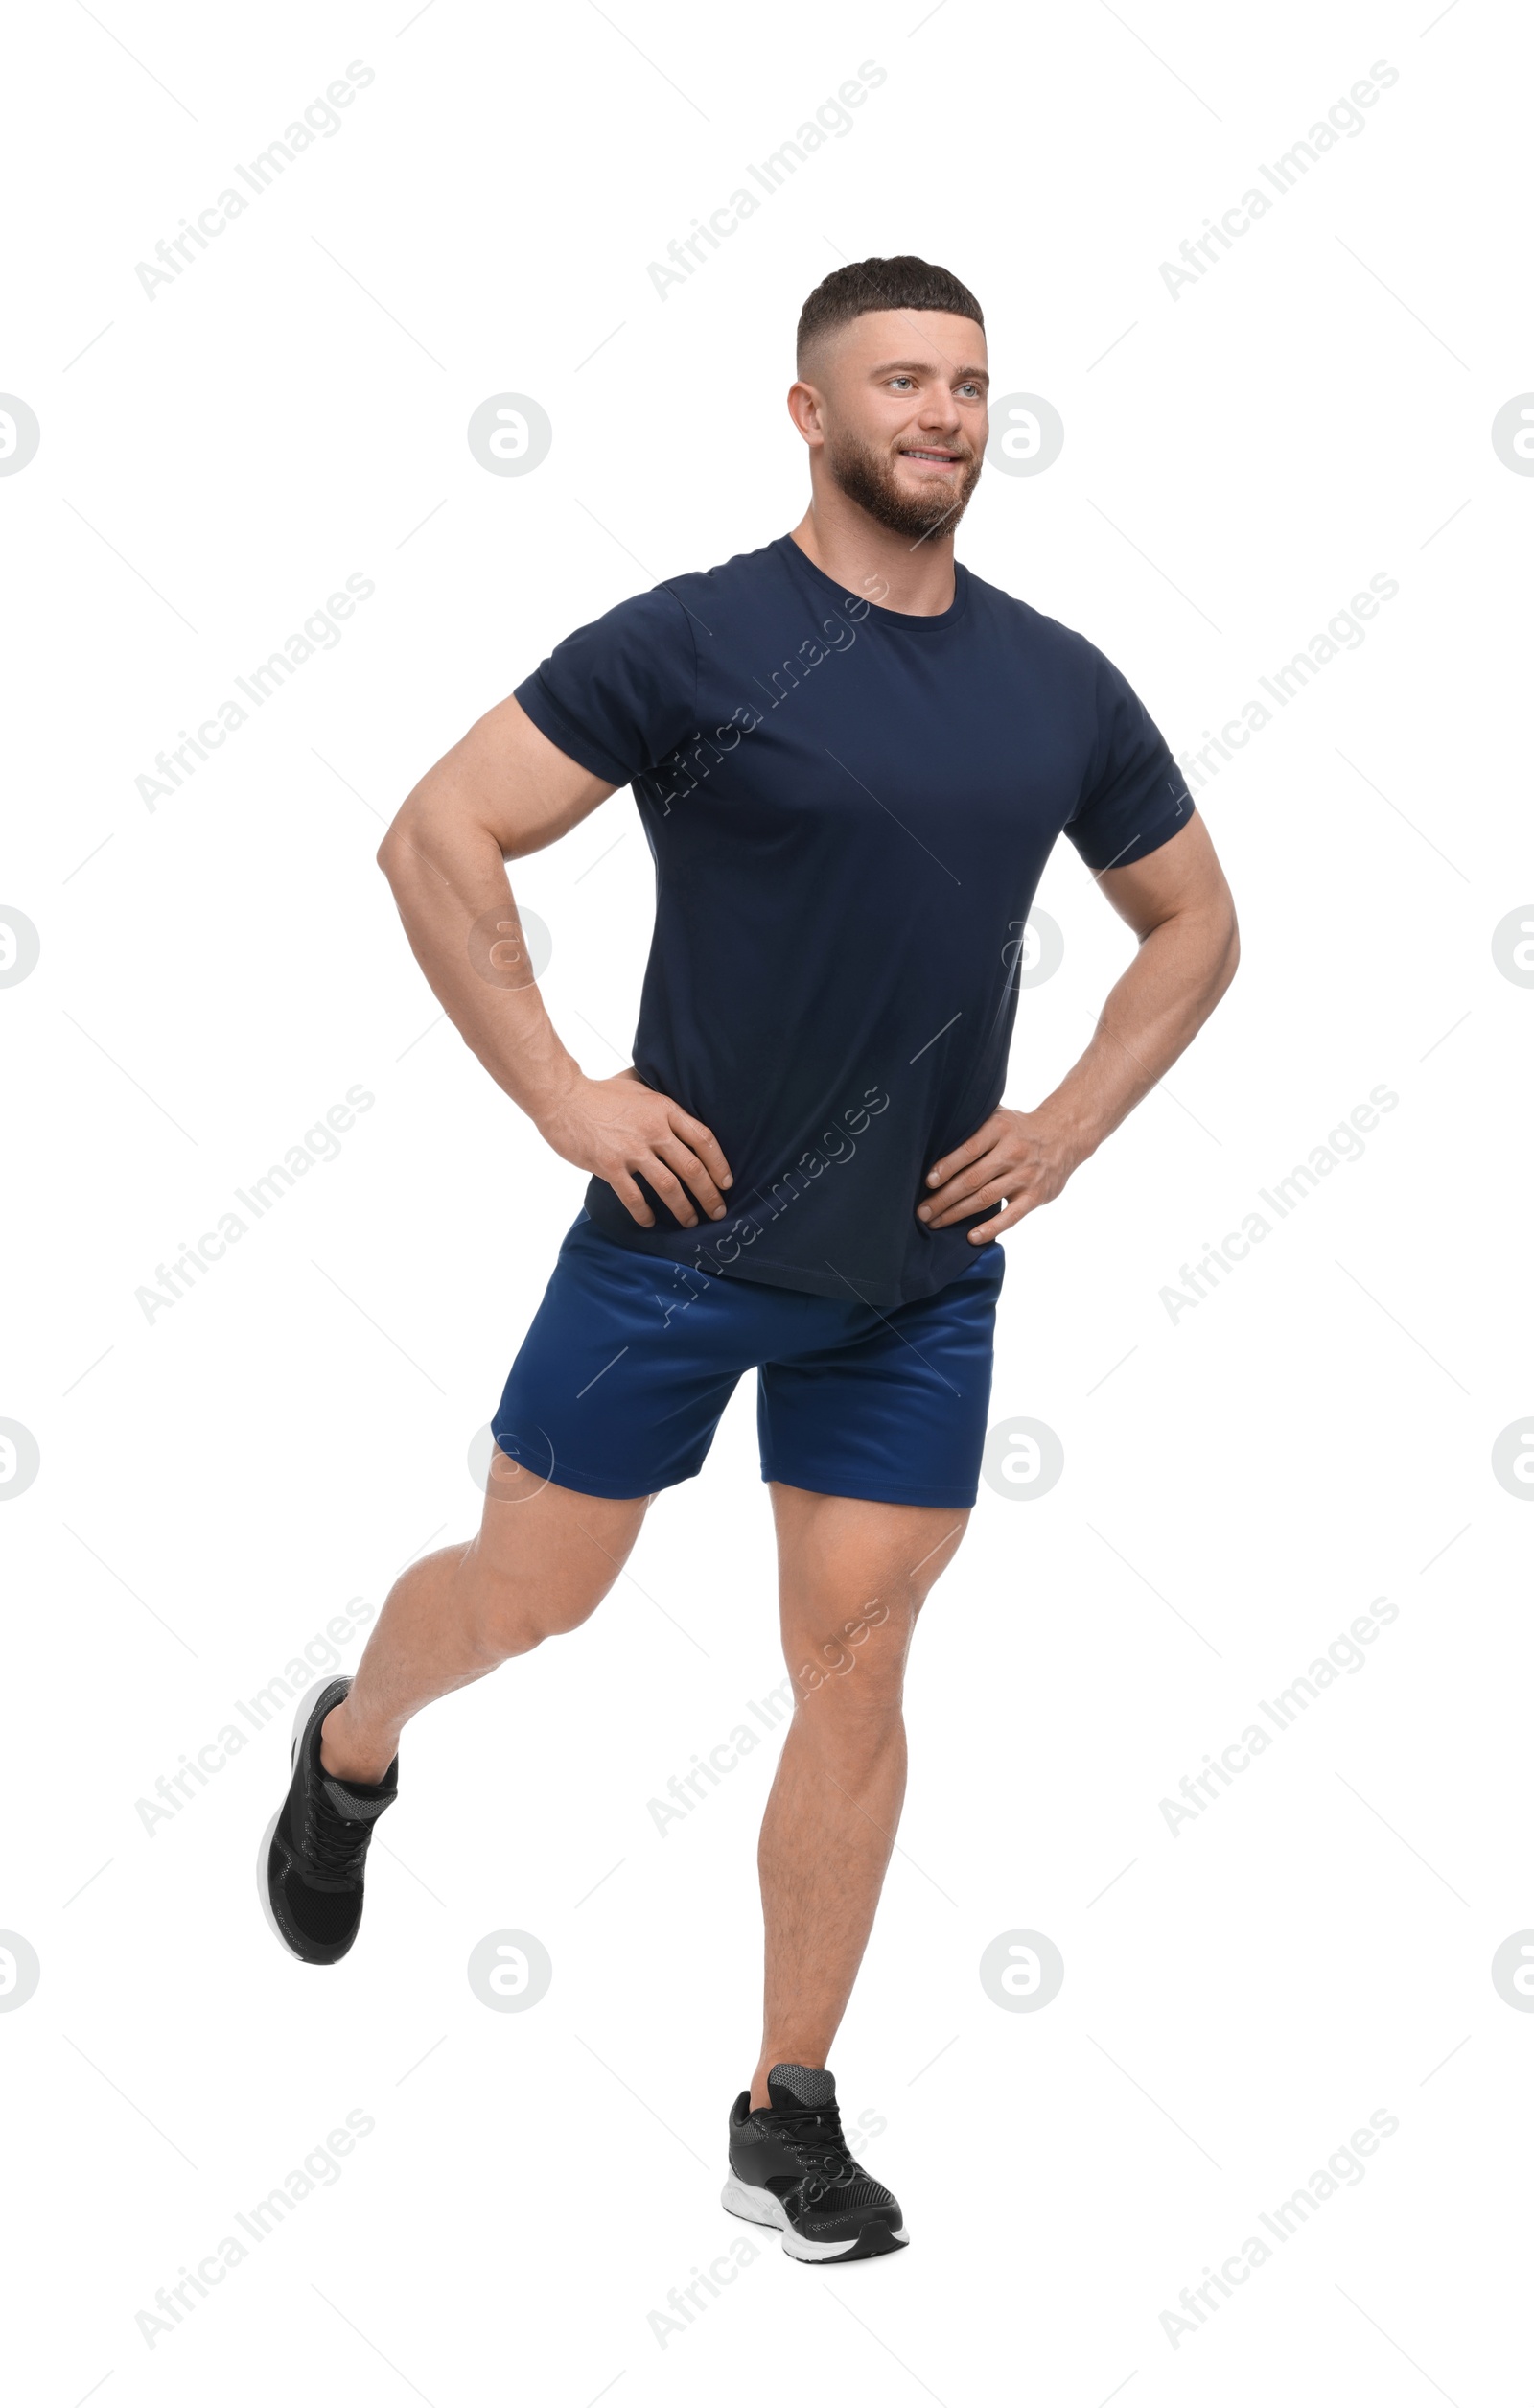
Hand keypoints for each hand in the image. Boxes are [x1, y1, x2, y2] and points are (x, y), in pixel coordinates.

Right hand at [537, 1069, 732, 1229]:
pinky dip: (645, 1213)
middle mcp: (654, 1130)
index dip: (720, 1164)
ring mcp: (632, 1149)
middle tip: (718, 1212)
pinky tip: (650, 1222)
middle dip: (709, 1194)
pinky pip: (634, 1197)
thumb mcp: (637, 1085)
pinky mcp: (609, 1166)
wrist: (562, 1098)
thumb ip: (658, 1096)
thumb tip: (676, 1096)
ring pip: (669, 1186)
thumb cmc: (599, 1092)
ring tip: (690, 1222)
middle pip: (692, 1168)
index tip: (727, 1182)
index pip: (703, 1139)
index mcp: (664, 1110)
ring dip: (683, 1209)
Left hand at [917, 1106, 1081, 1241]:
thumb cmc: (1018, 1129)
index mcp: (999, 1129)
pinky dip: (990, 1228)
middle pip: (972, 1179)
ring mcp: (1025, 1175)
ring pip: (985, 1198)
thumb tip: (931, 1139)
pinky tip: (971, 1237)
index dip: (946, 1167)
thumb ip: (971, 1126)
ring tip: (936, 1222)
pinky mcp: (1035, 1195)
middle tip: (922, 1212)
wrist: (1063, 1136)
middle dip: (943, 1198)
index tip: (928, 1182)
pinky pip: (1011, 1216)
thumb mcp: (998, 1115)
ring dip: (957, 1213)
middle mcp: (1012, 1152)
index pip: (968, 1150)